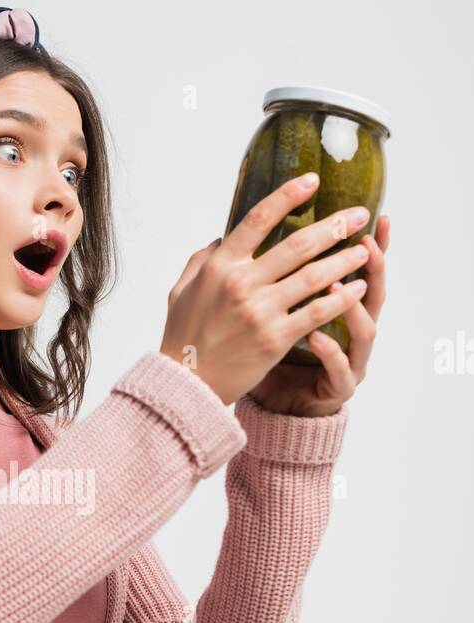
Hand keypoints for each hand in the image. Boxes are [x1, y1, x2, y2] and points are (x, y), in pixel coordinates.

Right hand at [160, 173, 375, 406]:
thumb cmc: (183, 336)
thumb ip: (203, 259)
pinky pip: (317, 312)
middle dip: (334, 226)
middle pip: (298, 244)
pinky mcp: (275, 338)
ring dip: (345, 259)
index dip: (288, 195)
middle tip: (358, 214)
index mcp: (220, 266)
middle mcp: (242, 283)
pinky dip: (342, 298)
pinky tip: (358, 288)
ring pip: (315, 276)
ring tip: (364, 249)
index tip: (312, 181)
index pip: (259, 219)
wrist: (186, 383)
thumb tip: (223, 238)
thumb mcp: (182, 290)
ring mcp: (261, 311)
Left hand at [246, 215, 389, 416]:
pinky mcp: (335, 388)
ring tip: (339, 286)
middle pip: (373, 294)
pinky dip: (331, 353)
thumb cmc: (272, 356)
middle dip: (374, 268)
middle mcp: (350, 333)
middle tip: (366, 243)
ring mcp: (349, 361)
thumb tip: (248, 236)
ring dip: (353, 307)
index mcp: (337, 310)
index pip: (358, 271)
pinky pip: (340, 370)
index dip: (371, 245)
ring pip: (365, 331)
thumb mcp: (271, 310)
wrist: (274, 407)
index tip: (375, 215)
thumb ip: (269, 276)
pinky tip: (317, 337)